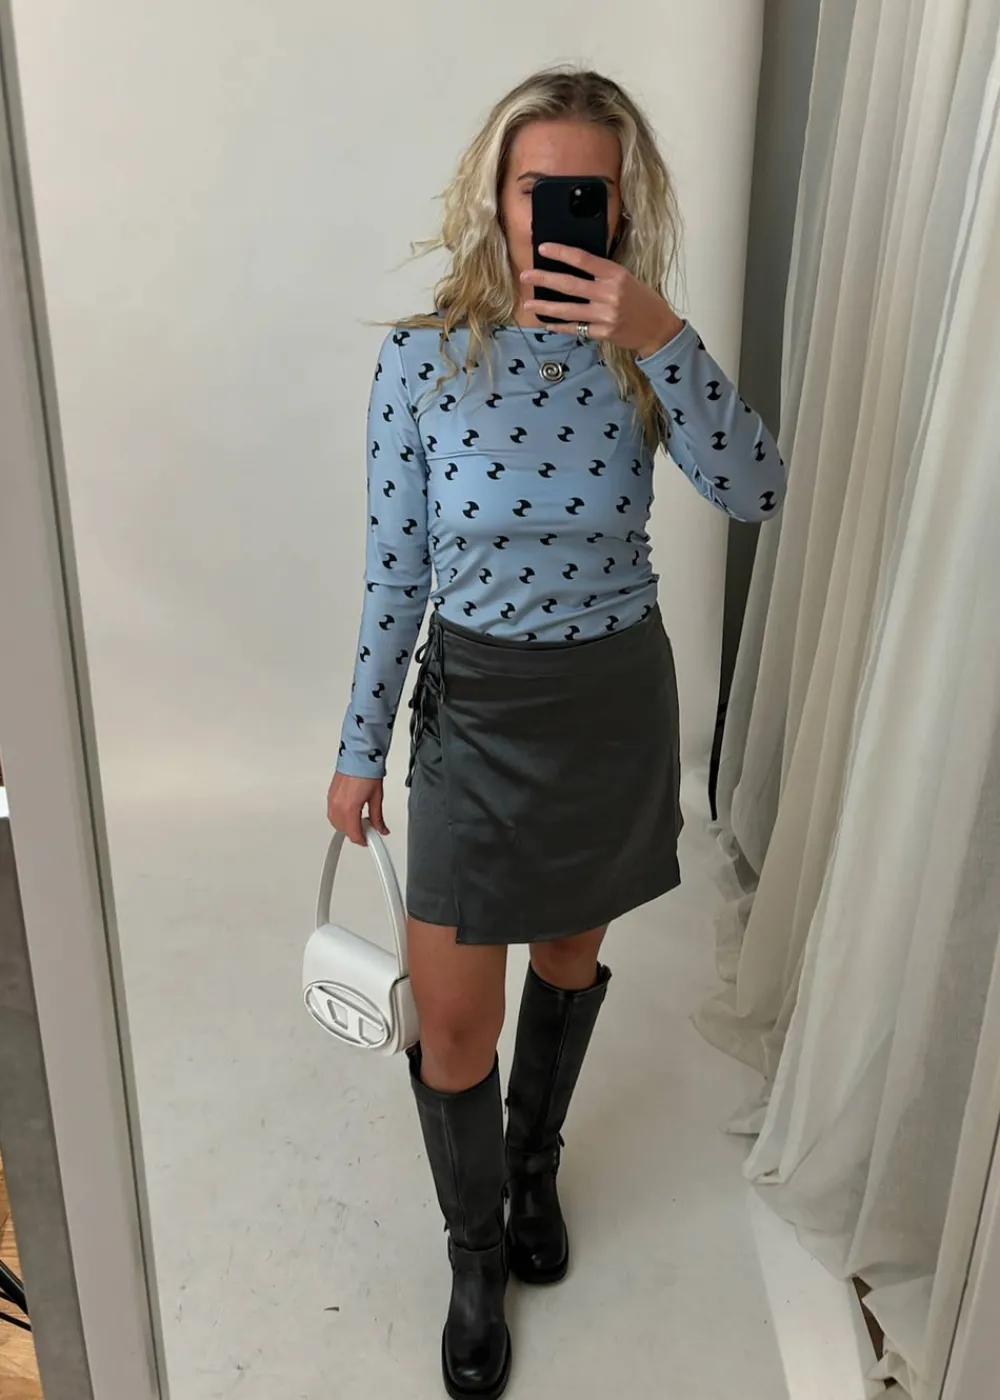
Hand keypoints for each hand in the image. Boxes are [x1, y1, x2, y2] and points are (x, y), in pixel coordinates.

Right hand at [327, 771, 387, 845]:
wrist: (359, 756)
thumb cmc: (367, 771)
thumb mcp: (377, 798)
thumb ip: (378, 817)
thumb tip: (381, 829)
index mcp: (350, 808)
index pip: (353, 834)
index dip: (362, 840)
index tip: (369, 840)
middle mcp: (338, 805)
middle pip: (344, 830)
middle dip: (355, 833)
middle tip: (367, 830)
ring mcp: (332, 800)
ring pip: (336, 823)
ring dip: (347, 826)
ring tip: (360, 821)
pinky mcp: (330, 795)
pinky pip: (332, 813)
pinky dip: (341, 817)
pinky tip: (351, 813)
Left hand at [522, 244, 684, 358]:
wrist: (658, 329)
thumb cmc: (642, 301)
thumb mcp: (626, 279)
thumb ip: (603, 274)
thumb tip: (574, 267)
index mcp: (615, 274)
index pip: (583, 259)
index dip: (561, 253)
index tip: (543, 249)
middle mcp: (609, 293)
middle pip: (570, 284)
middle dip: (544, 279)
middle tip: (526, 276)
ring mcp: (605, 315)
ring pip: (568, 310)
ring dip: (545, 307)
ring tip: (528, 305)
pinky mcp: (603, 333)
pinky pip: (576, 328)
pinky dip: (560, 326)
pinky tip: (547, 323)